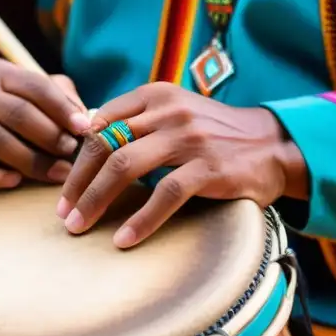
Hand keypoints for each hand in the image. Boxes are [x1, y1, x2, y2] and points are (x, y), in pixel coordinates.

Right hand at [0, 58, 91, 188]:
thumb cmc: (2, 114)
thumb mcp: (26, 96)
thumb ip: (58, 97)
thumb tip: (87, 117)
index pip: (35, 86)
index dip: (63, 109)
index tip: (86, 130)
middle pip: (18, 114)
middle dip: (51, 136)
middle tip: (72, 154)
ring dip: (33, 161)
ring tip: (58, 174)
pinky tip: (16, 182)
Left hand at [57, 82, 306, 248]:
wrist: (273, 145)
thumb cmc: (216, 135)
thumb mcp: (176, 114)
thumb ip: (138, 121)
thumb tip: (86, 136)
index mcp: (156, 96)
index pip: (101, 122)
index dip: (76, 155)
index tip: (63, 184)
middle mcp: (169, 112)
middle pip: (105, 144)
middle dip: (77, 182)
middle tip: (62, 212)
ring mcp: (189, 139)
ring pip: (125, 166)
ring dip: (95, 200)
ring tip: (79, 226)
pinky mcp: (209, 168)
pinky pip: (164, 195)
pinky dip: (140, 220)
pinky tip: (124, 240)